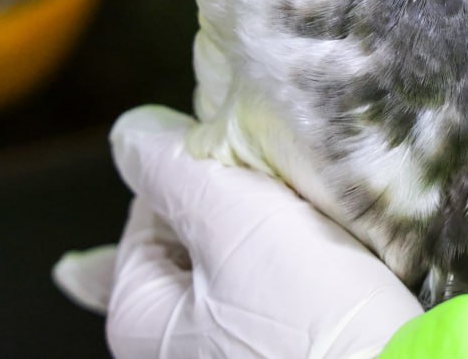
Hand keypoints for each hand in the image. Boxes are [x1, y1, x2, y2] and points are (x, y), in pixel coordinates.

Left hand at [57, 105, 423, 357]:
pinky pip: (289, 295)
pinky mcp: (293, 354)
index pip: (153, 205)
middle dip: (244, 200)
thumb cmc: (313, 325)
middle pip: (203, 235)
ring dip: (281, 232)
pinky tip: (336, 254)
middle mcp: (178, 349)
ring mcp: (234, 353)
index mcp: (140, 318)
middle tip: (290, 183)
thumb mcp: (234, 220)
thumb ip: (171, 165)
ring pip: (249, 263)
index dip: (206, 164)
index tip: (257, 153)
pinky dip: (310, 268)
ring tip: (325, 219)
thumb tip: (131, 131)